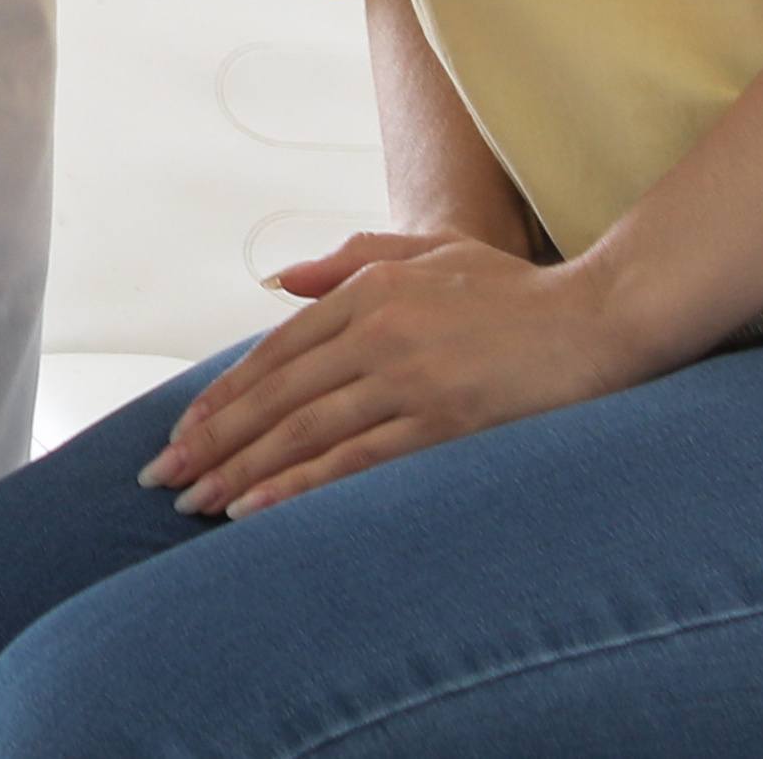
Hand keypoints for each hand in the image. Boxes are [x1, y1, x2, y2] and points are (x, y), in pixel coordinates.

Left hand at [136, 232, 640, 519]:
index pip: (277, 350)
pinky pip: (355, 462)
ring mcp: (410, 378)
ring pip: (305, 431)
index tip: (185, 430)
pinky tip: (258, 509)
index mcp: (372, 288)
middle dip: (215, 439)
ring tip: (196, 502)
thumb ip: (353, 261)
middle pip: (278, 394)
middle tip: (165, 478)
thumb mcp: (431, 252)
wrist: (597, 320)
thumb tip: (281, 280)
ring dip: (243, 470)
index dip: (224, 394)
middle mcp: (379, 329)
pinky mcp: (442, 423)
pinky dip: (299, 487)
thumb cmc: (514, 291)